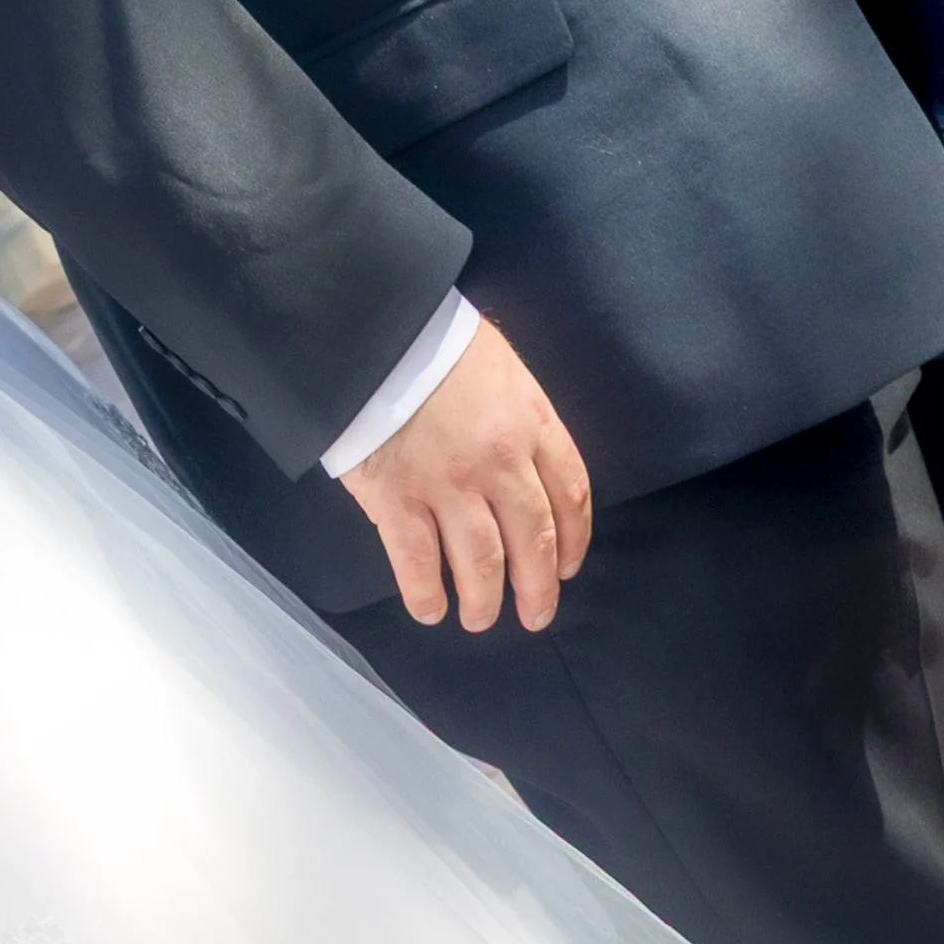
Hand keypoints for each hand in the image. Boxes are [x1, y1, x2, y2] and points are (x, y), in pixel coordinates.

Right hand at [341, 318, 590, 633]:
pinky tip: (429, 610)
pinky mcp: (396, 498)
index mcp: (530, 422)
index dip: (573, 540)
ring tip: (479, 619)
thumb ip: (516, 411)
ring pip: (481, 562)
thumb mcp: (497, 361)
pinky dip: (426, 595)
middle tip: (535, 615)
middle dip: (538, 588)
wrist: (370, 325)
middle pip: (533, 540)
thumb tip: (522, 454)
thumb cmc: (432, 336)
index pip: (571, 493)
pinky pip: (417, 564)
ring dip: (484, 600)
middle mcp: (499, 461)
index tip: (566, 566)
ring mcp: (447, 483)